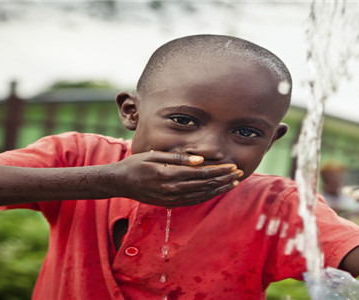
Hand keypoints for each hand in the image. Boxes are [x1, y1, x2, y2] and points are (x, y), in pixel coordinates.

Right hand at [109, 150, 242, 206]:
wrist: (120, 182)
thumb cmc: (136, 164)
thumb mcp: (154, 155)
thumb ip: (178, 158)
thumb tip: (201, 160)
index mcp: (169, 175)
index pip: (202, 173)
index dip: (220, 170)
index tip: (232, 166)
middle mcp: (172, 189)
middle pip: (205, 185)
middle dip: (224, 179)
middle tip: (239, 173)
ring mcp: (171, 198)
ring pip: (201, 195)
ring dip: (219, 189)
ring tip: (232, 183)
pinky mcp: (169, 203)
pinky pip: (193, 201)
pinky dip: (207, 196)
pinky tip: (216, 191)